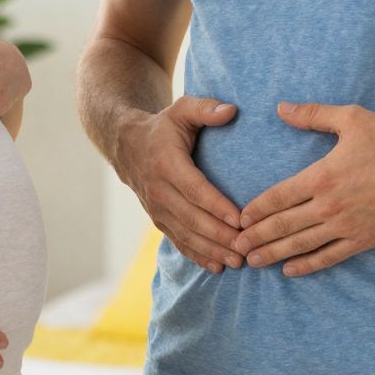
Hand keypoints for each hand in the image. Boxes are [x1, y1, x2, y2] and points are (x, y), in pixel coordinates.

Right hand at [110, 96, 244, 273]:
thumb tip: (231, 110)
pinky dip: (197, 256)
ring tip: (238, 261)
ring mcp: (156, 209)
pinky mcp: (158, 220)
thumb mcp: (181, 109)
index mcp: (167, 164)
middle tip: (247, 247)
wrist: (126, 145)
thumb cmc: (164, 126)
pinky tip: (217, 267)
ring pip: (186, 235)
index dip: (217, 206)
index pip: (195, 189)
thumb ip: (205, 108)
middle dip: (220, 236)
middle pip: (192, 218)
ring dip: (212, 250)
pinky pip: (178, 241)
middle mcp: (158, 190)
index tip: (240, 219)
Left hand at [233, 102, 374, 276]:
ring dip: (274, 254)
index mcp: (321, 176)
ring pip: (301, 245)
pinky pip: (329, 256)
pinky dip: (308, 265)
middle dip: (256, 237)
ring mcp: (346, 226)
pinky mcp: (363, 240)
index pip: (278, 197)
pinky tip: (291, 270)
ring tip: (253, 261)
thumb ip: (313, 115)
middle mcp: (329, 206)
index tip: (239, 218)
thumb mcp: (352, 119)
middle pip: (282, 225)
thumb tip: (281, 108)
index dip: (255, 209)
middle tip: (236, 246)